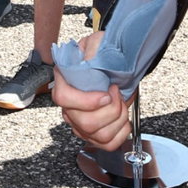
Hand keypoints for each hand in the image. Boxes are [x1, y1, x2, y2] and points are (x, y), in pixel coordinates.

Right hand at [53, 33, 132, 149]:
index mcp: (64, 85)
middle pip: (86, 123)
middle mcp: (69, 109)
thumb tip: (91, 59)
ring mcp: (80, 125)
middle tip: (117, 94)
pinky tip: (123, 118)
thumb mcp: (96, 43)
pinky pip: (108, 144)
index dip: (87, 101)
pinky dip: (122, 132)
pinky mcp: (94, 135)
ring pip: (99, 136)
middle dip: (112, 110)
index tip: (107, 93)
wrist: (113, 65)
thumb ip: (92, 48)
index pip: (64, 100)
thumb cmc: (102, 56)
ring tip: (121, 104)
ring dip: (119, 120)